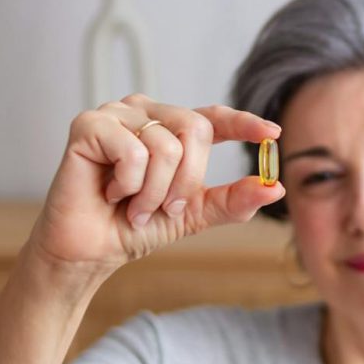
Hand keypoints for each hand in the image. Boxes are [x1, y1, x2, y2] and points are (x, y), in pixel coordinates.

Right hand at [29, 95, 283, 273]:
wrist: (91, 250)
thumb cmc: (135, 226)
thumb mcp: (194, 213)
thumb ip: (232, 200)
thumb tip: (274, 188)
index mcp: (172, 129)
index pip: (214, 117)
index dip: (243, 123)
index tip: (272, 133)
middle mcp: (146, 113)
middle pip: (195, 130)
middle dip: (185, 180)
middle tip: (164, 207)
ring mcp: (117, 114)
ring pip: (166, 144)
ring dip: (154, 191)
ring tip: (132, 205)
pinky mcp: (89, 124)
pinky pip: (133, 151)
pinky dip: (128, 184)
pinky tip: (109, 192)